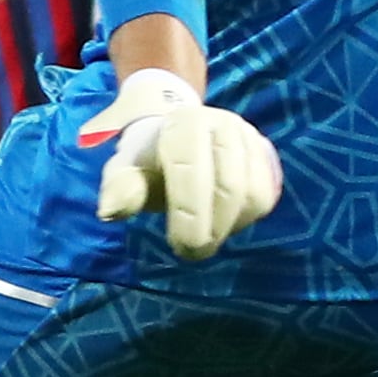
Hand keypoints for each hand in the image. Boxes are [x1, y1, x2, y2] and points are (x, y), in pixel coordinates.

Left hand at [74, 65, 282, 258]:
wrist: (178, 134)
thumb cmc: (149, 160)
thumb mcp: (127, 171)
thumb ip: (122, 189)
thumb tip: (110, 211)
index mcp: (184, 123)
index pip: (193, 172)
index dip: (189, 215)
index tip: (180, 247)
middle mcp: (223, 123)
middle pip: (230, 187)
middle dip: (213, 228)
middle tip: (193, 253)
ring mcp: (250, 137)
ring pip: (254, 194)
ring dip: (231, 226)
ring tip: (208, 235)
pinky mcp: (265, 153)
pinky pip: (267, 195)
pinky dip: (246, 218)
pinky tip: (224, 222)